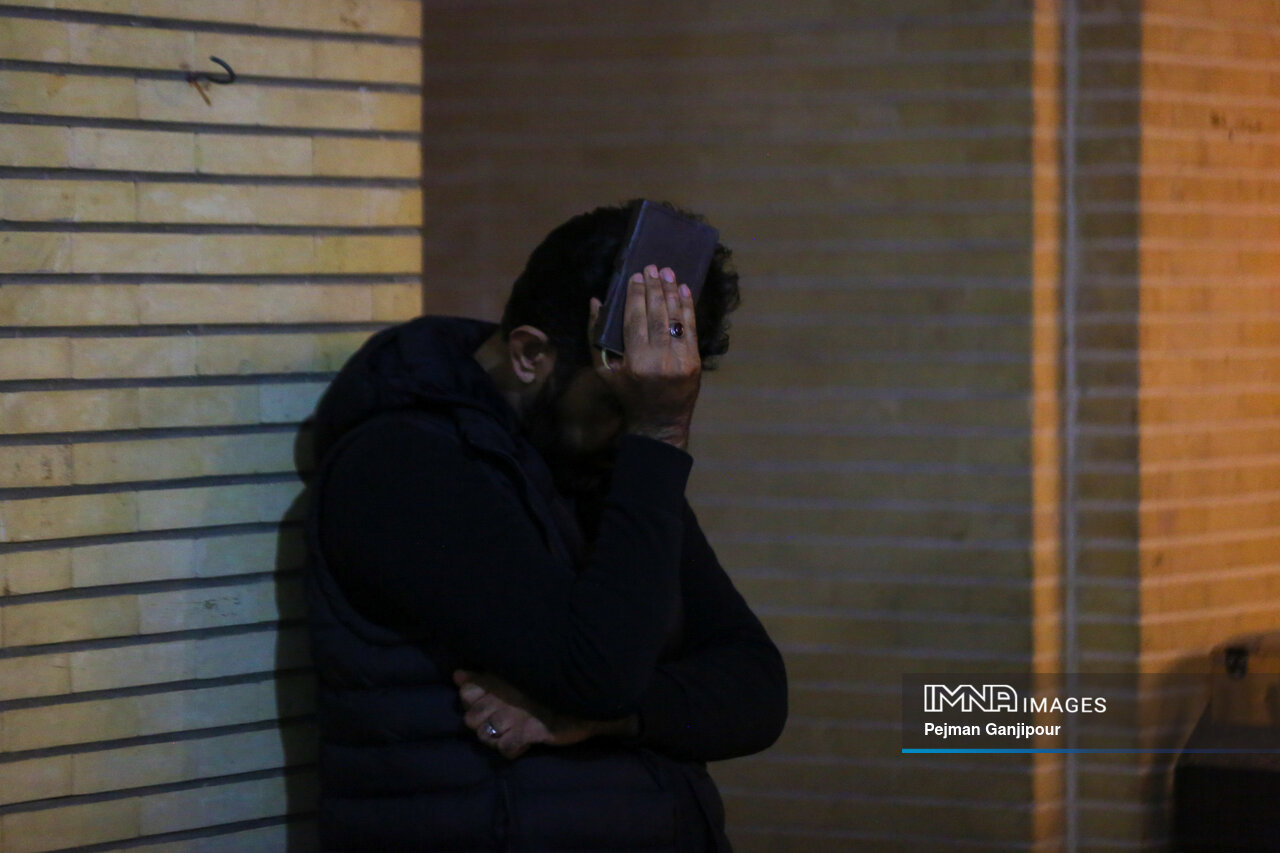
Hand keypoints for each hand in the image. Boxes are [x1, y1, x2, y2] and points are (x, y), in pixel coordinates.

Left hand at [454, 670, 597, 759]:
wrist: (587, 695)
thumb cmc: (550, 684)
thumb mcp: (515, 675)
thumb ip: (485, 677)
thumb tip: (457, 675)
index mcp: (500, 679)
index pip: (467, 693)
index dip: (472, 702)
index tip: (486, 703)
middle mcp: (504, 697)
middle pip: (471, 719)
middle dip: (481, 724)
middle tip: (499, 723)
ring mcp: (516, 716)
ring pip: (485, 736)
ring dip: (495, 738)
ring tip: (510, 734)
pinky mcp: (530, 732)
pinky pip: (506, 748)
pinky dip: (511, 749)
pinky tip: (521, 743)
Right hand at [592, 265, 700, 449]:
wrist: (659, 423)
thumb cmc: (627, 395)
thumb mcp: (604, 370)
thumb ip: (596, 335)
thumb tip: (595, 301)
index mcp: (635, 362)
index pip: (635, 319)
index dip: (636, 295)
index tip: (637, 275)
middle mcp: (659, 360)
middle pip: (657, 315)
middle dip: (655, 288)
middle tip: (653, 267)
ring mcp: (680, 361)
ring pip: (676, 319)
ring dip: (673, 292)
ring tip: (669, 272)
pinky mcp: (695, 363)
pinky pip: (692, 330)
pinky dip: (689, 308)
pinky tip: (685, 290)